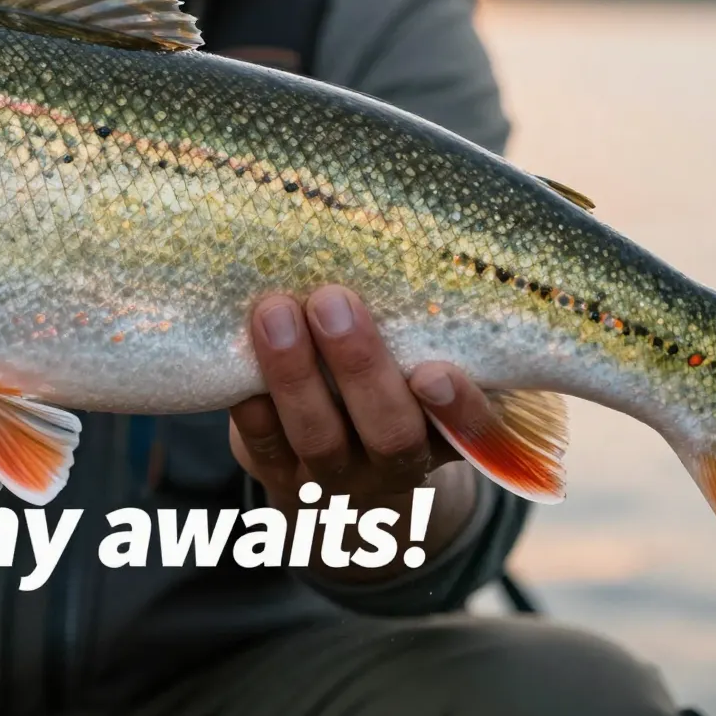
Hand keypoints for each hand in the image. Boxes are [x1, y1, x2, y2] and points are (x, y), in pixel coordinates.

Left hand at [228, 285, 488, 577]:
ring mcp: (337, 477)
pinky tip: (241, 355)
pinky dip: (252, 400)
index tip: (435, 370)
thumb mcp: (420, 362)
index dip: (459, 408)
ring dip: (294, 374)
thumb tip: (405, 238)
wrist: (341, 473)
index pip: (473, 432)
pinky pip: (264, 444)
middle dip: (360, 367)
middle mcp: (398, 464)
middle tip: (333, 301)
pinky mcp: (279, 472)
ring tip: (275, 312)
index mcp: (448, 435)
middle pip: (390, 434)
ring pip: (319, 438)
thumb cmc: (391, 387)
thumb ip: (421, 327)